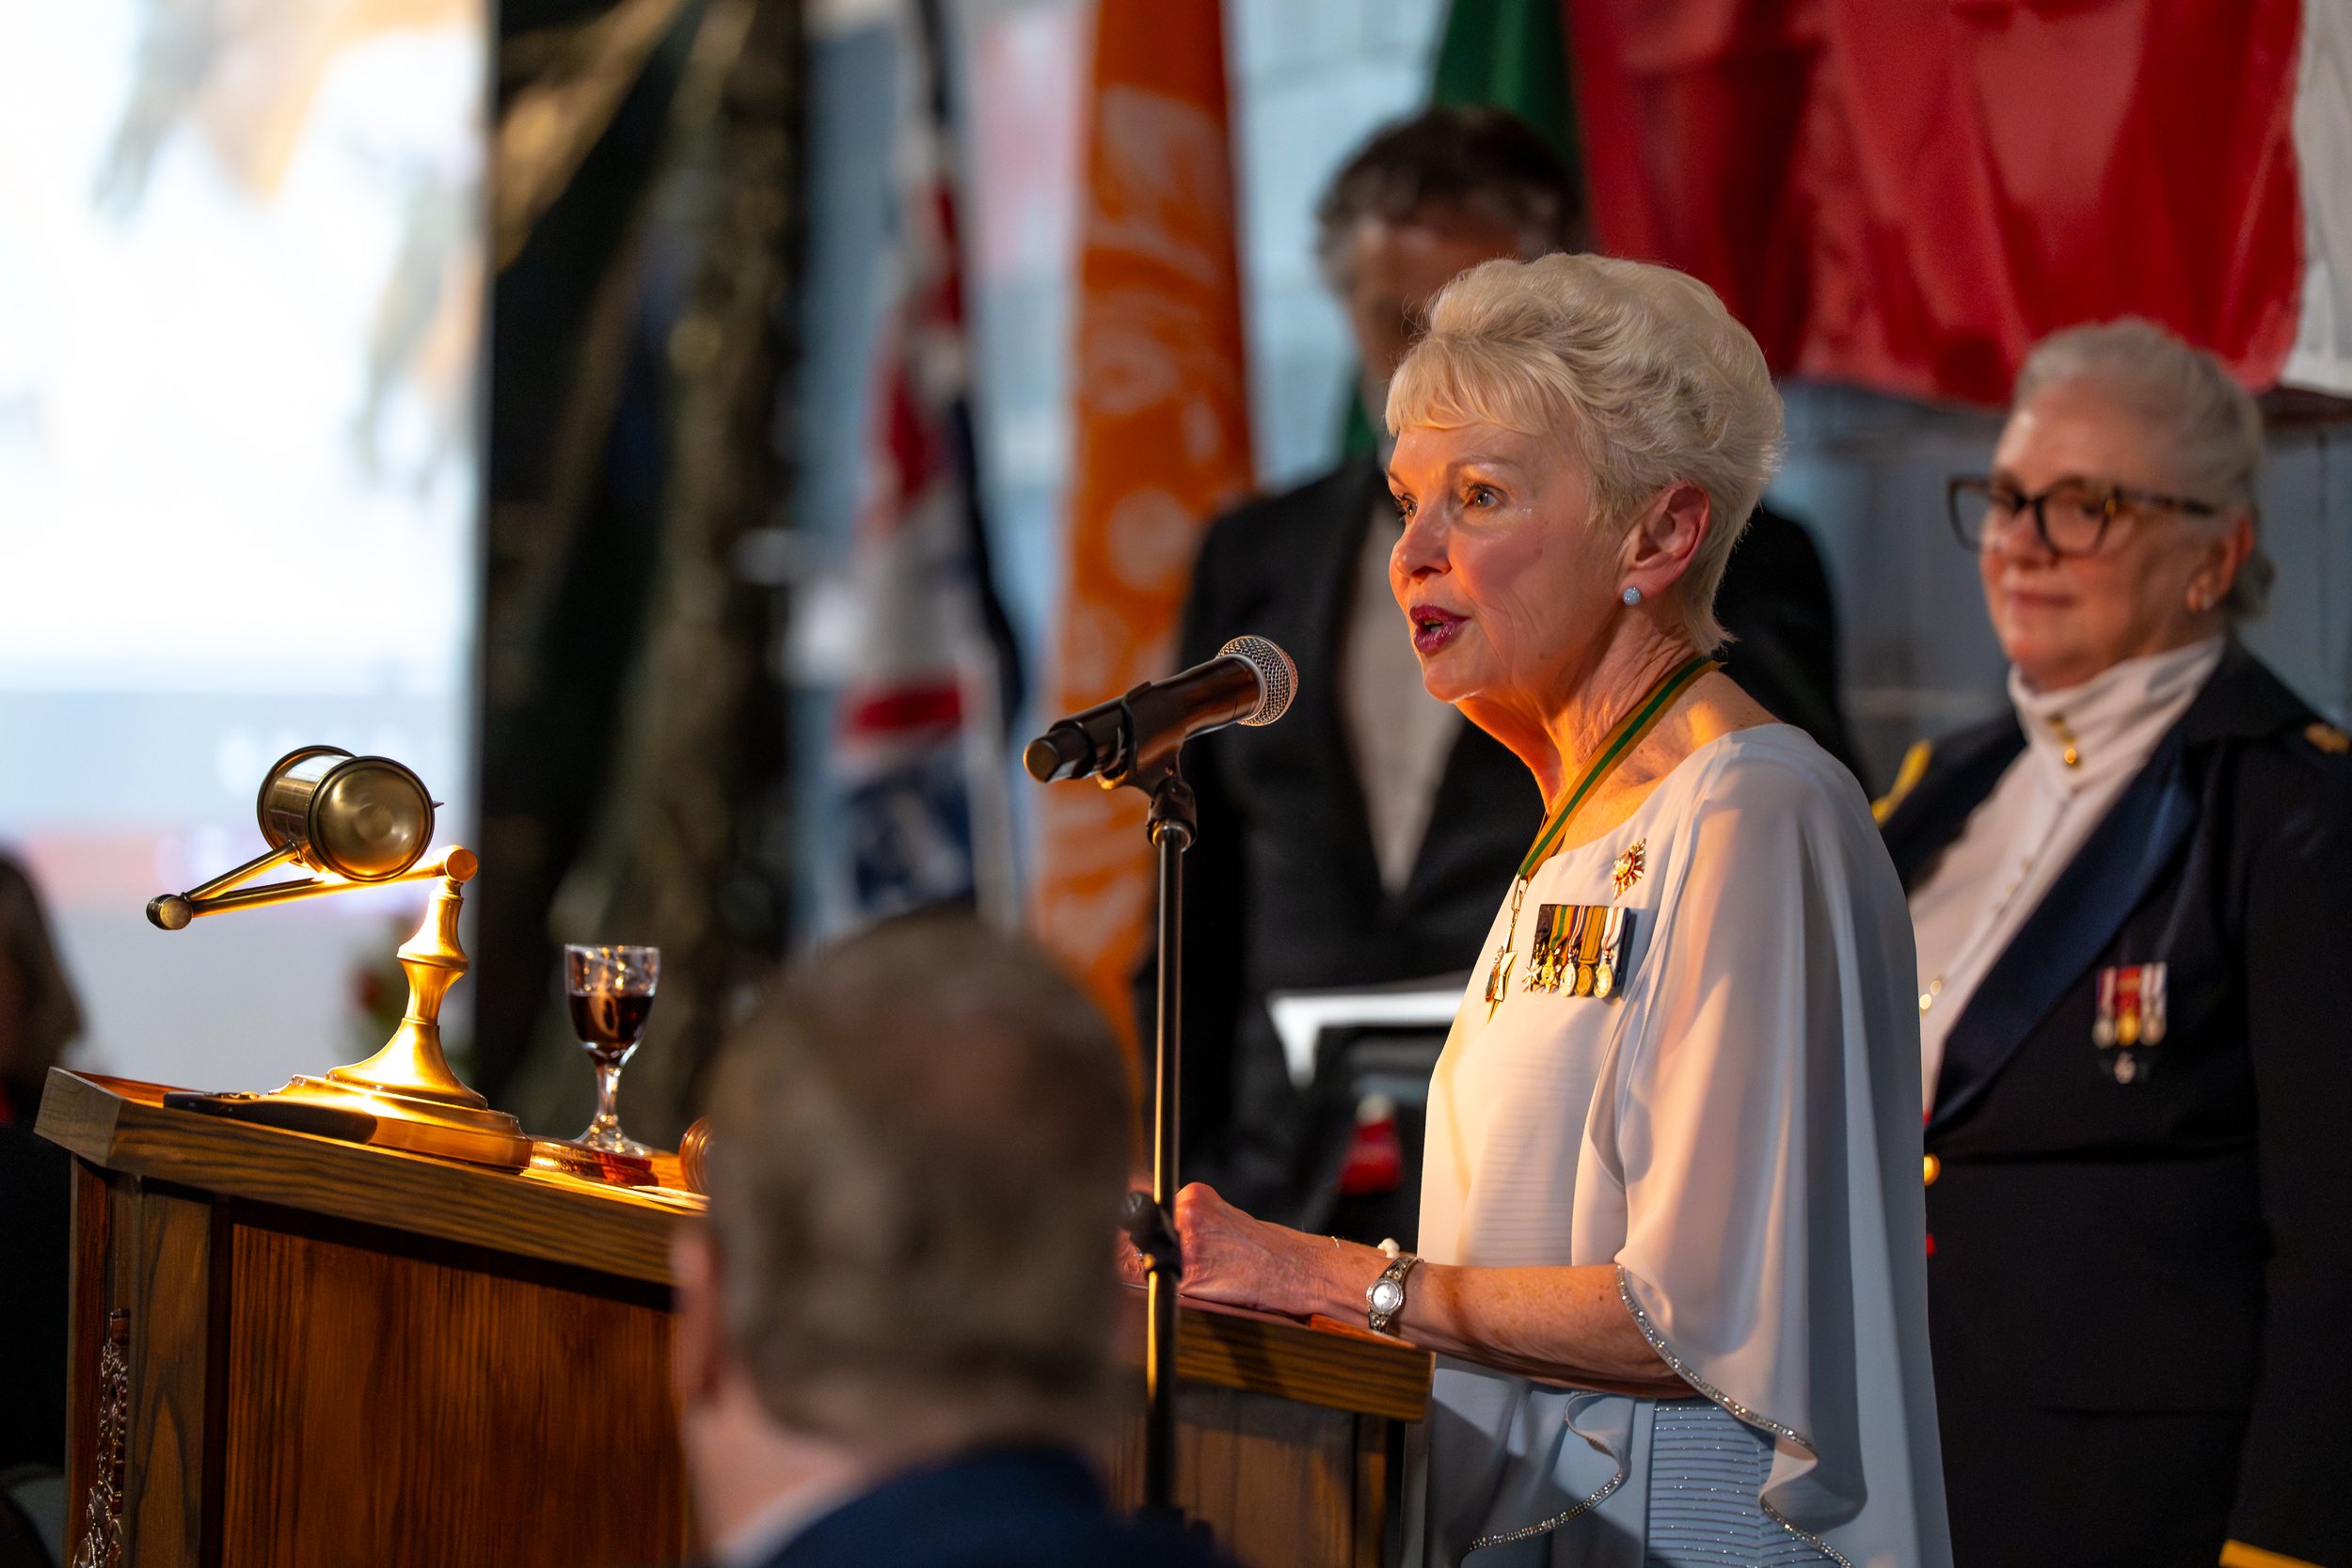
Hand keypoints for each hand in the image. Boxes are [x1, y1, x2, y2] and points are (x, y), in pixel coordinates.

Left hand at [1166, 1182, 1335, 1318]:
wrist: (1297, 1269)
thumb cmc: (1270, 1246)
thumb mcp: (1227, 1216)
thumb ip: (1195, 1219)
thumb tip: (1163, 1230)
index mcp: (1194, 1196)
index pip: (1156, 1212)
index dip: (1161, 1229)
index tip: (1167, 1236)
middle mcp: (1188, 1216)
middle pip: (1151, 1237)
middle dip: (1163, 1250)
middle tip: (1200, 1260)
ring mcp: (1187, 1246)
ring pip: (1156, 1262)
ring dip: (1171, 1270)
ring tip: (1211, 1272)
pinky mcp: (1190, 1278)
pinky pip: (1169, 1286)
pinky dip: (1182, 1290)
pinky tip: (1211, 1285)